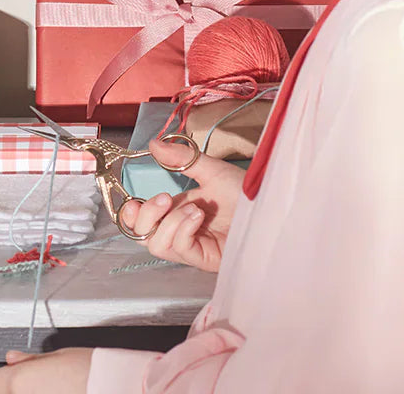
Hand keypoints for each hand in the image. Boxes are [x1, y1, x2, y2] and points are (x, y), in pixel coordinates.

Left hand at [0, 349, 92, 393]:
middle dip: (26, 392)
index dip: (10, 378)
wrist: (120, 391)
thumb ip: (31, 361)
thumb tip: (13, 359)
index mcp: (19, 384)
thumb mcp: (60, 356)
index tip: (22, 378)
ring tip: (64, 392)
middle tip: (49, 388)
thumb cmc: (94, 374)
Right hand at [117, 136, 244, 272]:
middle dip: (144, 217)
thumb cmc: (246, 191)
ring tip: (192, 208)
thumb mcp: (210, 169)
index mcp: (177, 211)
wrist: (272, 205)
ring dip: (167, 223)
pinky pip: (180, 249)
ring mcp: (193, 247)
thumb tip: (153, 145)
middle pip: (142, 237)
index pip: (142, 222)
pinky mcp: (206, 259)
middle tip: (164, 198)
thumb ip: (180, 159)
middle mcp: (180, 230)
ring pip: (158, 245)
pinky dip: (182, 229)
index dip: (130, 215)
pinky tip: (198, 216)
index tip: (133, 200)